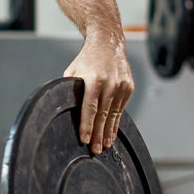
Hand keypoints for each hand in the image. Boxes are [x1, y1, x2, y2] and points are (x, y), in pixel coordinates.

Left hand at [63, 36, 133, 154]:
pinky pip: (121, 109)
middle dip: (98, 134)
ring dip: (108, 131)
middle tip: (95, 150)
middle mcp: (110, 83)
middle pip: (103, 114)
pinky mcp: (129, 88)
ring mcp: (121, 85)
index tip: (85, 139)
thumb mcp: (73, 71)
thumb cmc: (87, 59)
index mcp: (93, 79)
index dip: (87, 125)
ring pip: (114, 114)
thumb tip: (64, 107)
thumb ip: (71, 89)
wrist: (108, 44)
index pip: (90, 107)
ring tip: (104, 146)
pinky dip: (116, 122)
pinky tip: (112, 133)